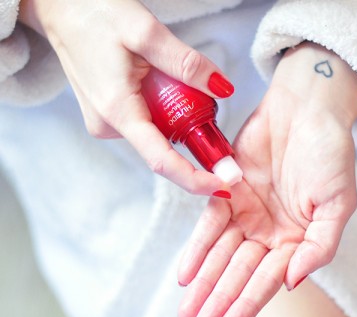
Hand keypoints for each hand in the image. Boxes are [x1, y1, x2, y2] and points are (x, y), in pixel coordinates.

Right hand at [18, 0, 232, 193]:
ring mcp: (107, 122)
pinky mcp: (109, 115)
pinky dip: (163, 108)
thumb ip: (186, 63)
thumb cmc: (94, 14)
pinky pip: (147, 121)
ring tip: (170, 75)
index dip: (196, 179)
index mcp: (118, 111)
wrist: (58, 7)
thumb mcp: (145, 31)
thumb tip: (223, 89)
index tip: (225, 186)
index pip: (162, 161)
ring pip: (158, 132)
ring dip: (177, 114)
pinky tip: (157, 80)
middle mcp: (110, 126)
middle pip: (165, 147)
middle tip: (208, 101)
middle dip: (193, 135)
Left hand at [177, 43, 356, 316]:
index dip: (246, 306)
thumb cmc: (331, 154)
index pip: (268, 280)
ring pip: (220, 256)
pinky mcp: (228, 191)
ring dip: (203, 284)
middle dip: (218, 303)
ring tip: (186, 313)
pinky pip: (209, 224)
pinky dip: (196, 248)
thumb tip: (294, 282)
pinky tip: (185, 273)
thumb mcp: (338, 204)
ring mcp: (249, 213)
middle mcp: (271, 232)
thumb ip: (320, 245)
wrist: (308, 108)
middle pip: (239, 274)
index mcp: (298, 240)